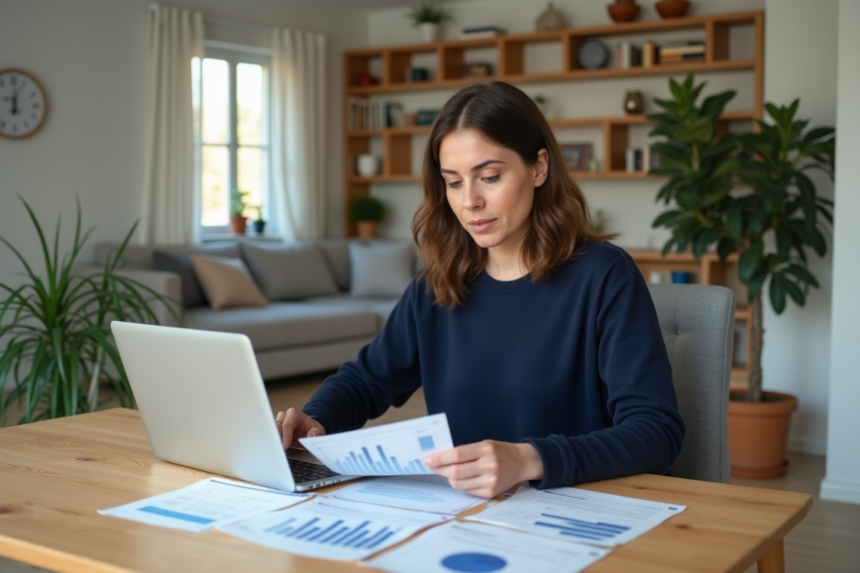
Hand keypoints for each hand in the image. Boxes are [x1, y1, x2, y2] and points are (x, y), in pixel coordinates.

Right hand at [275, 407, 324, 449]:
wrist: (309, 430)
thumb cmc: (311, 429)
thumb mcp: (318, 430)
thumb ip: (315, 433)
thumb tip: (313, 434)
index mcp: (294, 414)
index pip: (287, 425)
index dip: (286, 436)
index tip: (285, 446)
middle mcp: (284, 416)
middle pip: (277, 427)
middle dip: (278, 439)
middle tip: (279, 450)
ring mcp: (278, 422)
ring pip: (272, 431)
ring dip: (274, 441)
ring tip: (277, 450)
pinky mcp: (275, 430)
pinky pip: (271, 436)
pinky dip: (273, 442)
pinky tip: (275, 449)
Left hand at [422, 440, 543, 498]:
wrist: (522, 462)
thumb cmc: (500, 451)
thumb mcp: (484, 444)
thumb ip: (465, 451)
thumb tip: (440, 458)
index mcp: (486, 449)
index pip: (457, 455)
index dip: (440, 458)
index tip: (427, 459)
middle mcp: (489, 466)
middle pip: (455, 472)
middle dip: (439, 470)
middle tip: (432, 466)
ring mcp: (490, 482)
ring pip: (459, 484)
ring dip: (448, 478)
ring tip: (447, 472)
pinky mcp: (490, 493)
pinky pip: (467, 491)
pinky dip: (460, 485)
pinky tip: (462, 479)